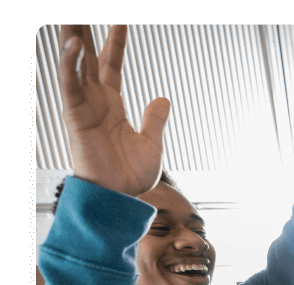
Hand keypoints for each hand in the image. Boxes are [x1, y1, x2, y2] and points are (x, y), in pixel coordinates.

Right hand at [58, 25, 169, 196]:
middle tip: (78, 14)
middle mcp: (95, 101)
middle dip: (83, 31)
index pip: (112, 64)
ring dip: (72, 38)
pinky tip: (72, 43)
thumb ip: (155, 119)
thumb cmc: (131, 177)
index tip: (120, 21)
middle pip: (87, 56)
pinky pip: (70, 85)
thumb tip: (162, 99)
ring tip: (71, 19)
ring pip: (74, 64)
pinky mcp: (75, 116)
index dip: (115, 42)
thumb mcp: (152, 143)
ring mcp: (83, 106)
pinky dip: (69, 64)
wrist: (120, 197)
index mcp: (112, 105)